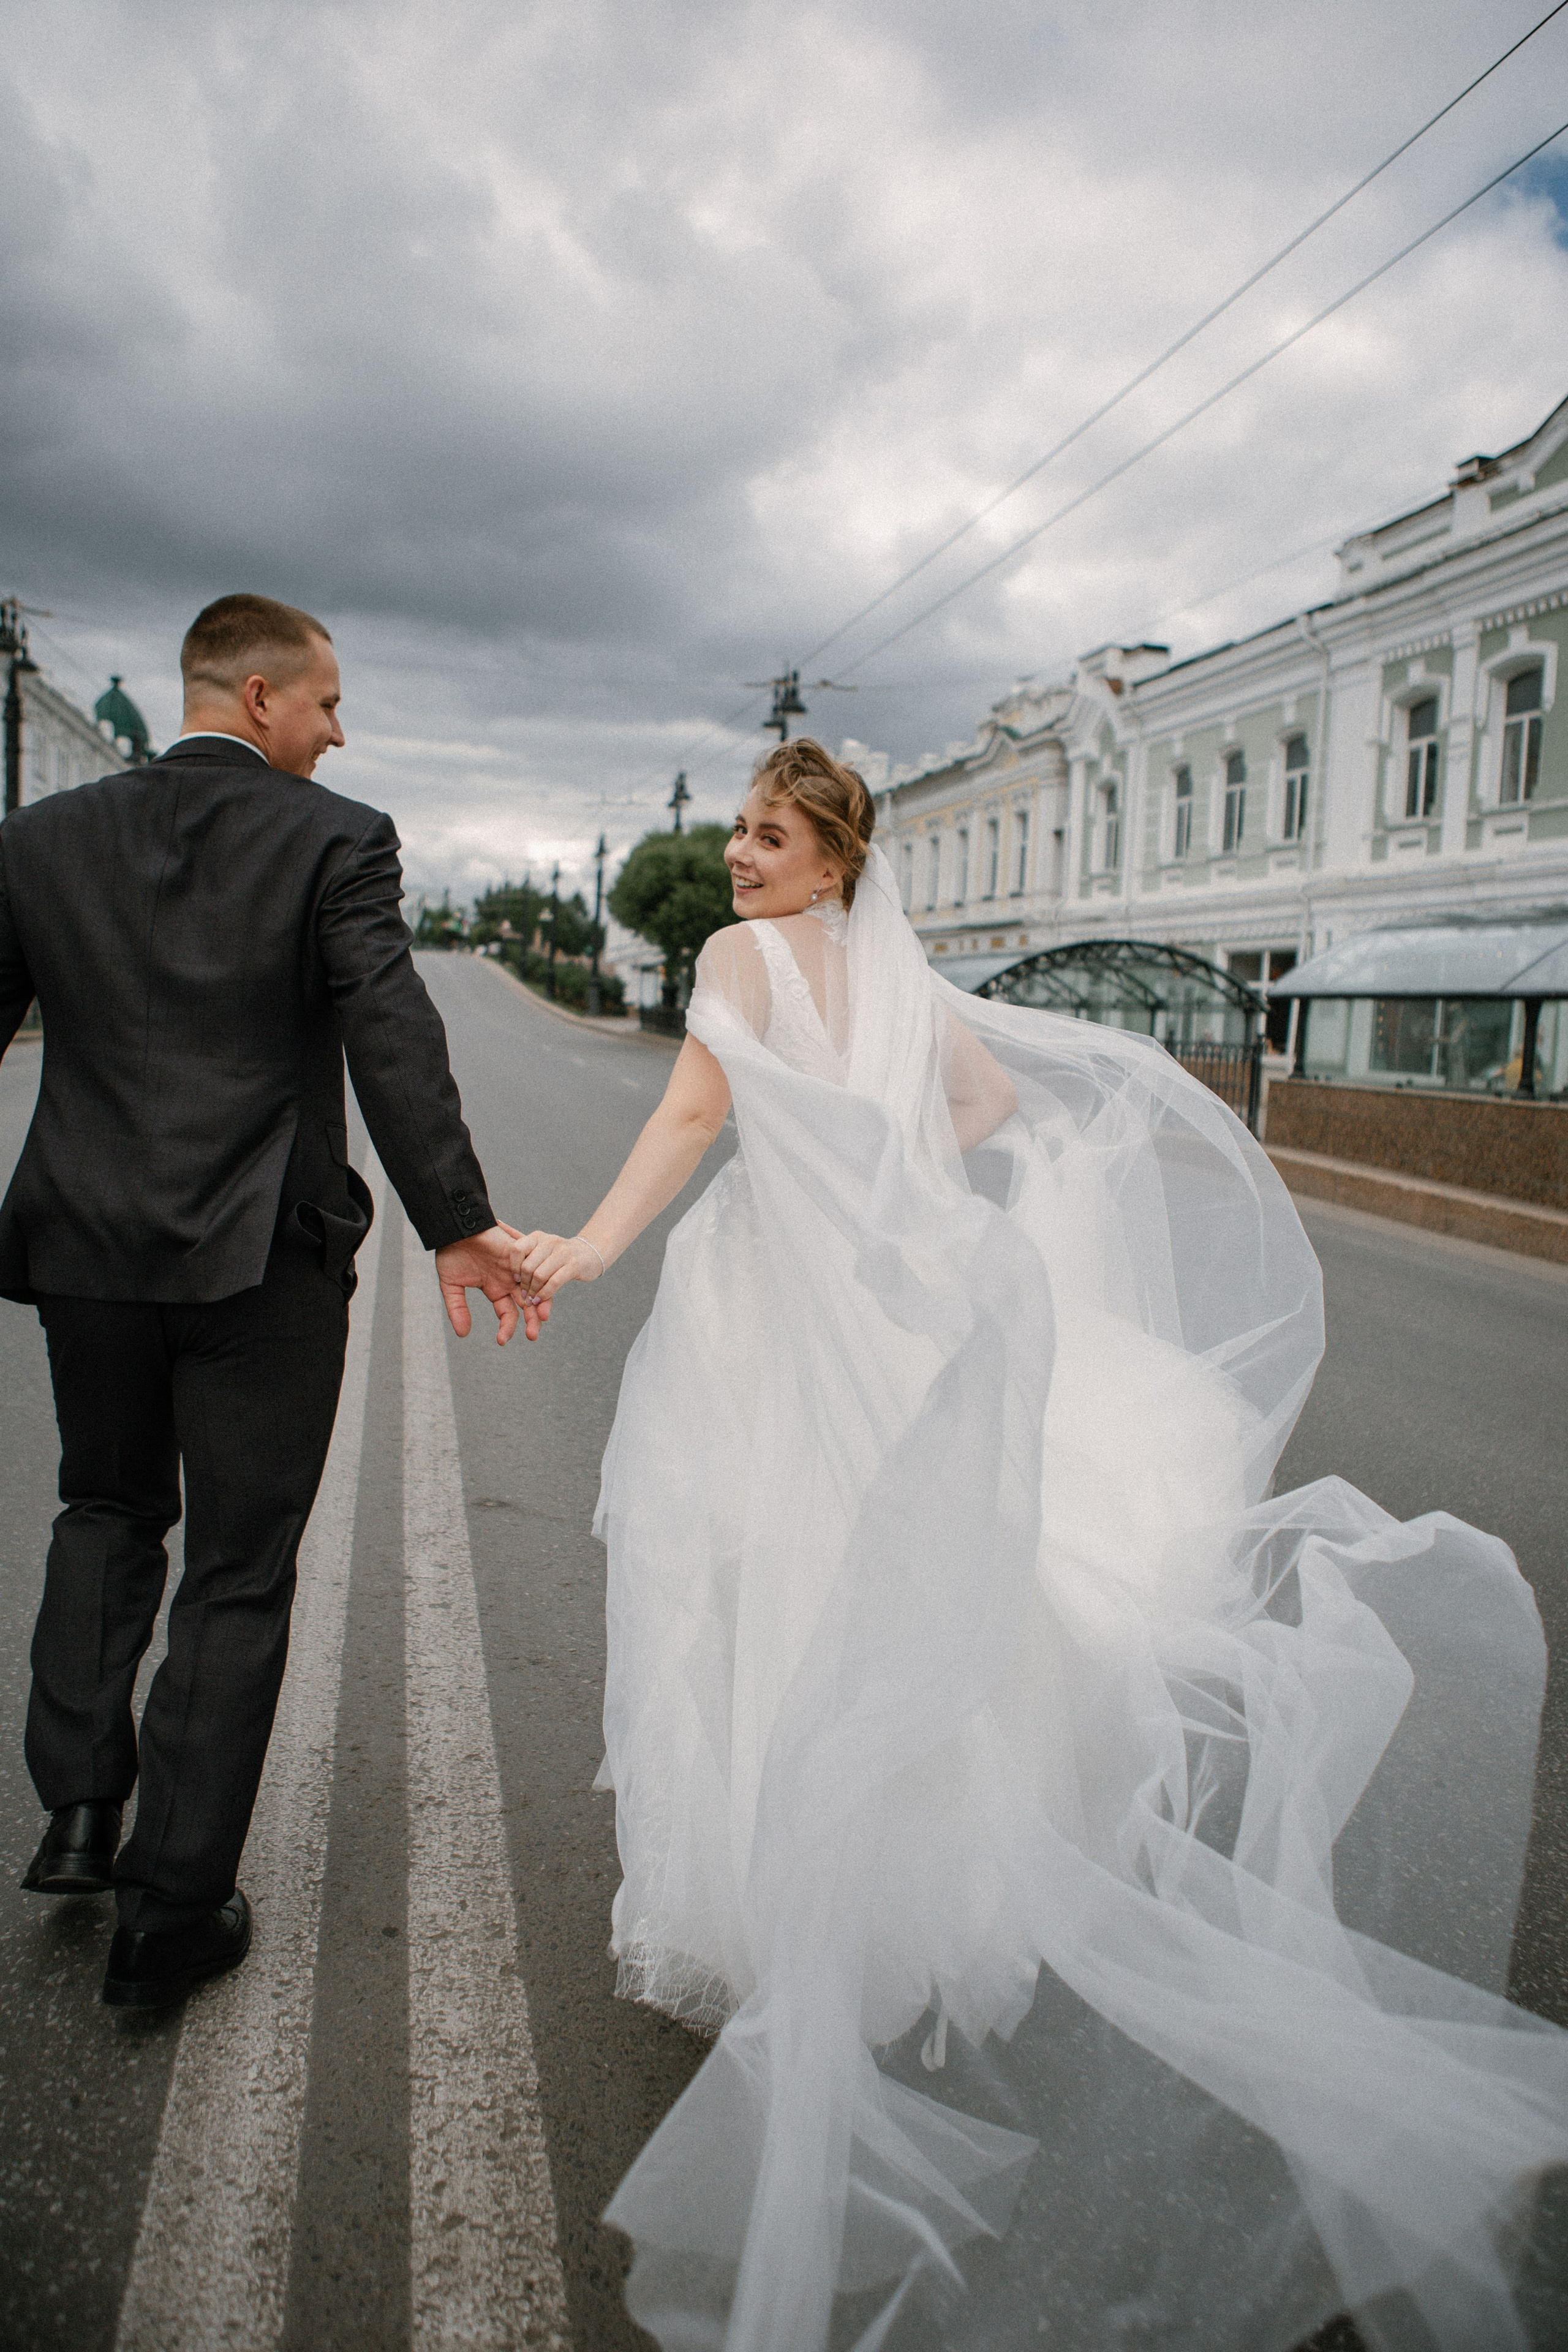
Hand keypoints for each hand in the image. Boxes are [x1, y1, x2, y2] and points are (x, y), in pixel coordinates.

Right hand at [435, 1224, 548, 1344]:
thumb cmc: (451, 1253)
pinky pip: (530, 1266)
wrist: (453, 1227)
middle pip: (526, 1305)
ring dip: (539, 1302)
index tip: (501, 1341)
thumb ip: (458, 1309)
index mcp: (495, 1290)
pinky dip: (533, 1279)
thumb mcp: (452, 1286)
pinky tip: (532, 1292)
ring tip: (541, 1318)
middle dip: (531, 1321)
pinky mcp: (516, 1251)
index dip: (507, 1328)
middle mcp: (508, 1281)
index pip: (507, 1314)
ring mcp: (515, 1266)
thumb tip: (463, 1334)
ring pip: (534, 1287)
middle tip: (533, 1336)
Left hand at [516, 1231, 605, 1306]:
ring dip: (533, 1292)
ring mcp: (563, 1252)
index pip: (517, 1249)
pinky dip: (545, 1294)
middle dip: (523, 1284)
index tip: (515, 1279)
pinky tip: (541, 1299)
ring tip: (531, 1300)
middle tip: (523, 1295)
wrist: (589, 1254)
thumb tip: (498, 1222)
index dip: (513, 1267)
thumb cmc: (558, 1253)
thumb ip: (519, 1237)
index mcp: (538, 1237)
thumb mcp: (539, 1243)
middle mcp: (550, 1241)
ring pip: (540, 1275)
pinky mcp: (574, 1265)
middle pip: (528, 1266)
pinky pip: (554, 1282)